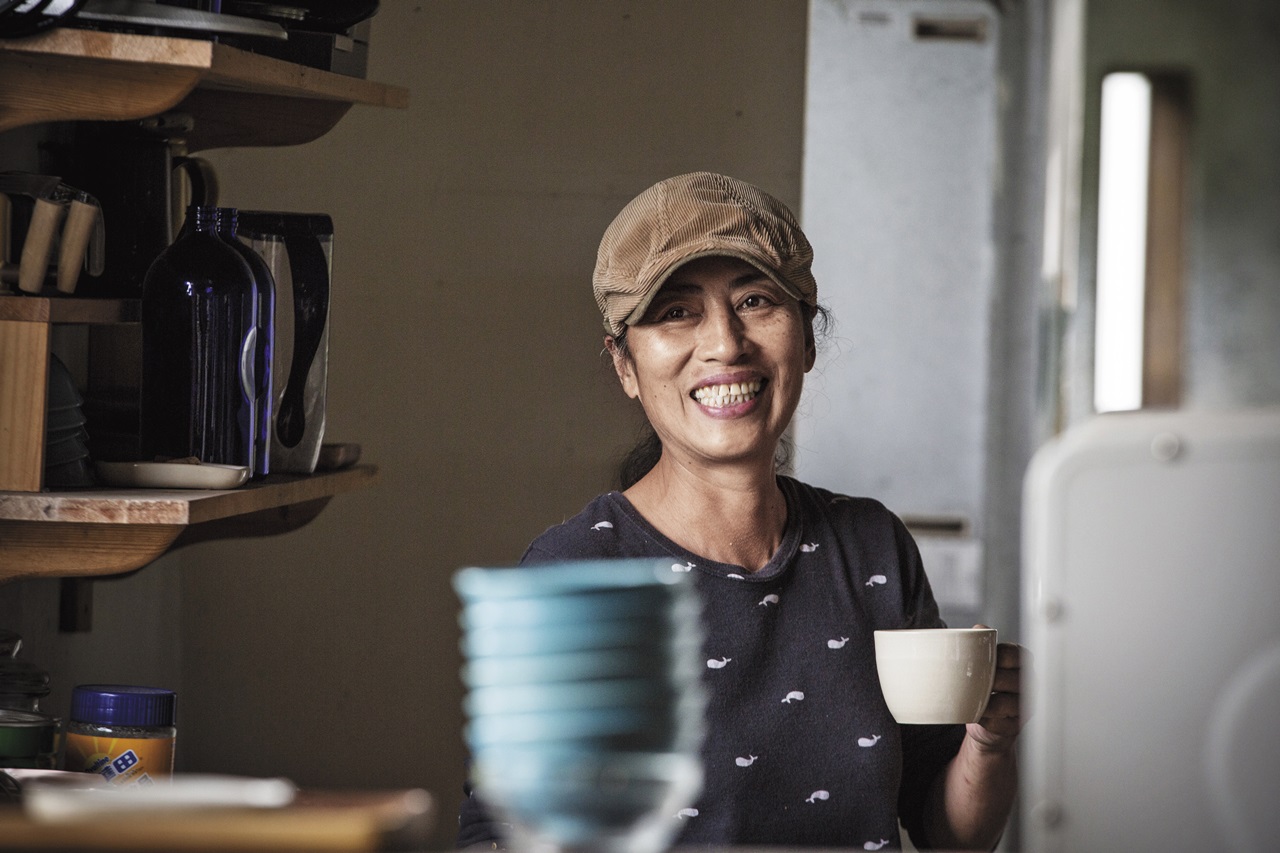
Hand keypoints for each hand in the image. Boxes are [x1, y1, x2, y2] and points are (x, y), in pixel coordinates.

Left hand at [966, 625, 1025, 753]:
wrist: (986, 718)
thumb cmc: (985, 683)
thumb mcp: (984, 662)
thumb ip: (981, 643)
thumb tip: (978, 629)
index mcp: (1021, 662)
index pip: (1016, 654)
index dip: (1000, 656)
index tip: (984, 658)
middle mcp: (1027, 683)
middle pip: (1013, 679)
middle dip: (992, 680)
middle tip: (973, 680)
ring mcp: (1023, 707)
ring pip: (1007, 704)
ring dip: (987, 702)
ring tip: (973, 699)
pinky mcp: (1015, 726)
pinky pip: (1000, 724)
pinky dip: (985, 720)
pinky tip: (976, 715)